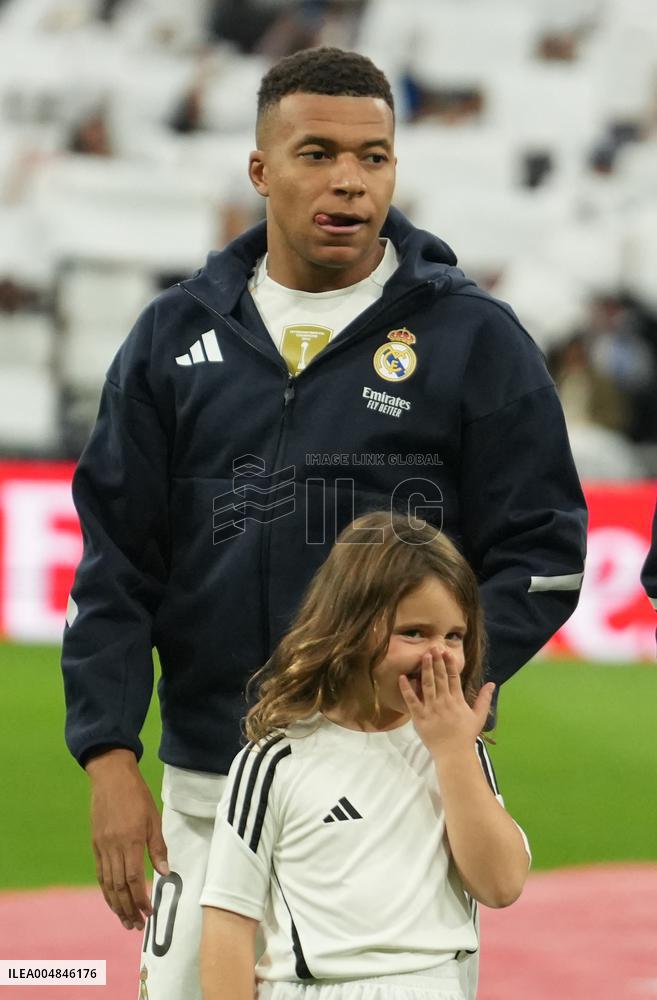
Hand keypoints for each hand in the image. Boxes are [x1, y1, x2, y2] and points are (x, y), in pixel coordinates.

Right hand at [86, 750, 168, 930]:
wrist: (110, 777)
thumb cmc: (137, 795)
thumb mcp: (154, 818)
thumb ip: (158, 847)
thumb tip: (165, 873)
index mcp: (131, 840)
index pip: (134, 879)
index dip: (140, 899)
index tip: (149, 913)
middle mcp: (113, 847)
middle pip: (118, 887)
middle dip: (128, 909)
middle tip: (137, 926)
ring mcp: (102, 847)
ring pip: (107, 884)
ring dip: (116, 905)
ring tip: (125, 921)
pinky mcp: (95, 844)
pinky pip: (100, 873)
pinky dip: (106, 890)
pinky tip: (113, 900)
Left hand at [399, 648, 494, 757]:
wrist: (454, 754)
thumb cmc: (465, 736)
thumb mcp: (479, 717)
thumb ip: (484, 699)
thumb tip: (492, 683)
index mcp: (457, 700)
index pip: (453, 677)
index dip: (449, 663)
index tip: (446, 651)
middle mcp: (444, 701)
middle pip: (440, 677)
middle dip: (437, 661)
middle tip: (433, 647)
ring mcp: (431, 709)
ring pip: (427, 685)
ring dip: (425, 670)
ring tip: (423, 656)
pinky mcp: (419, 717)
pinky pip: (411, 701)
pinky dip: (407, 689)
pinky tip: (403, 677)